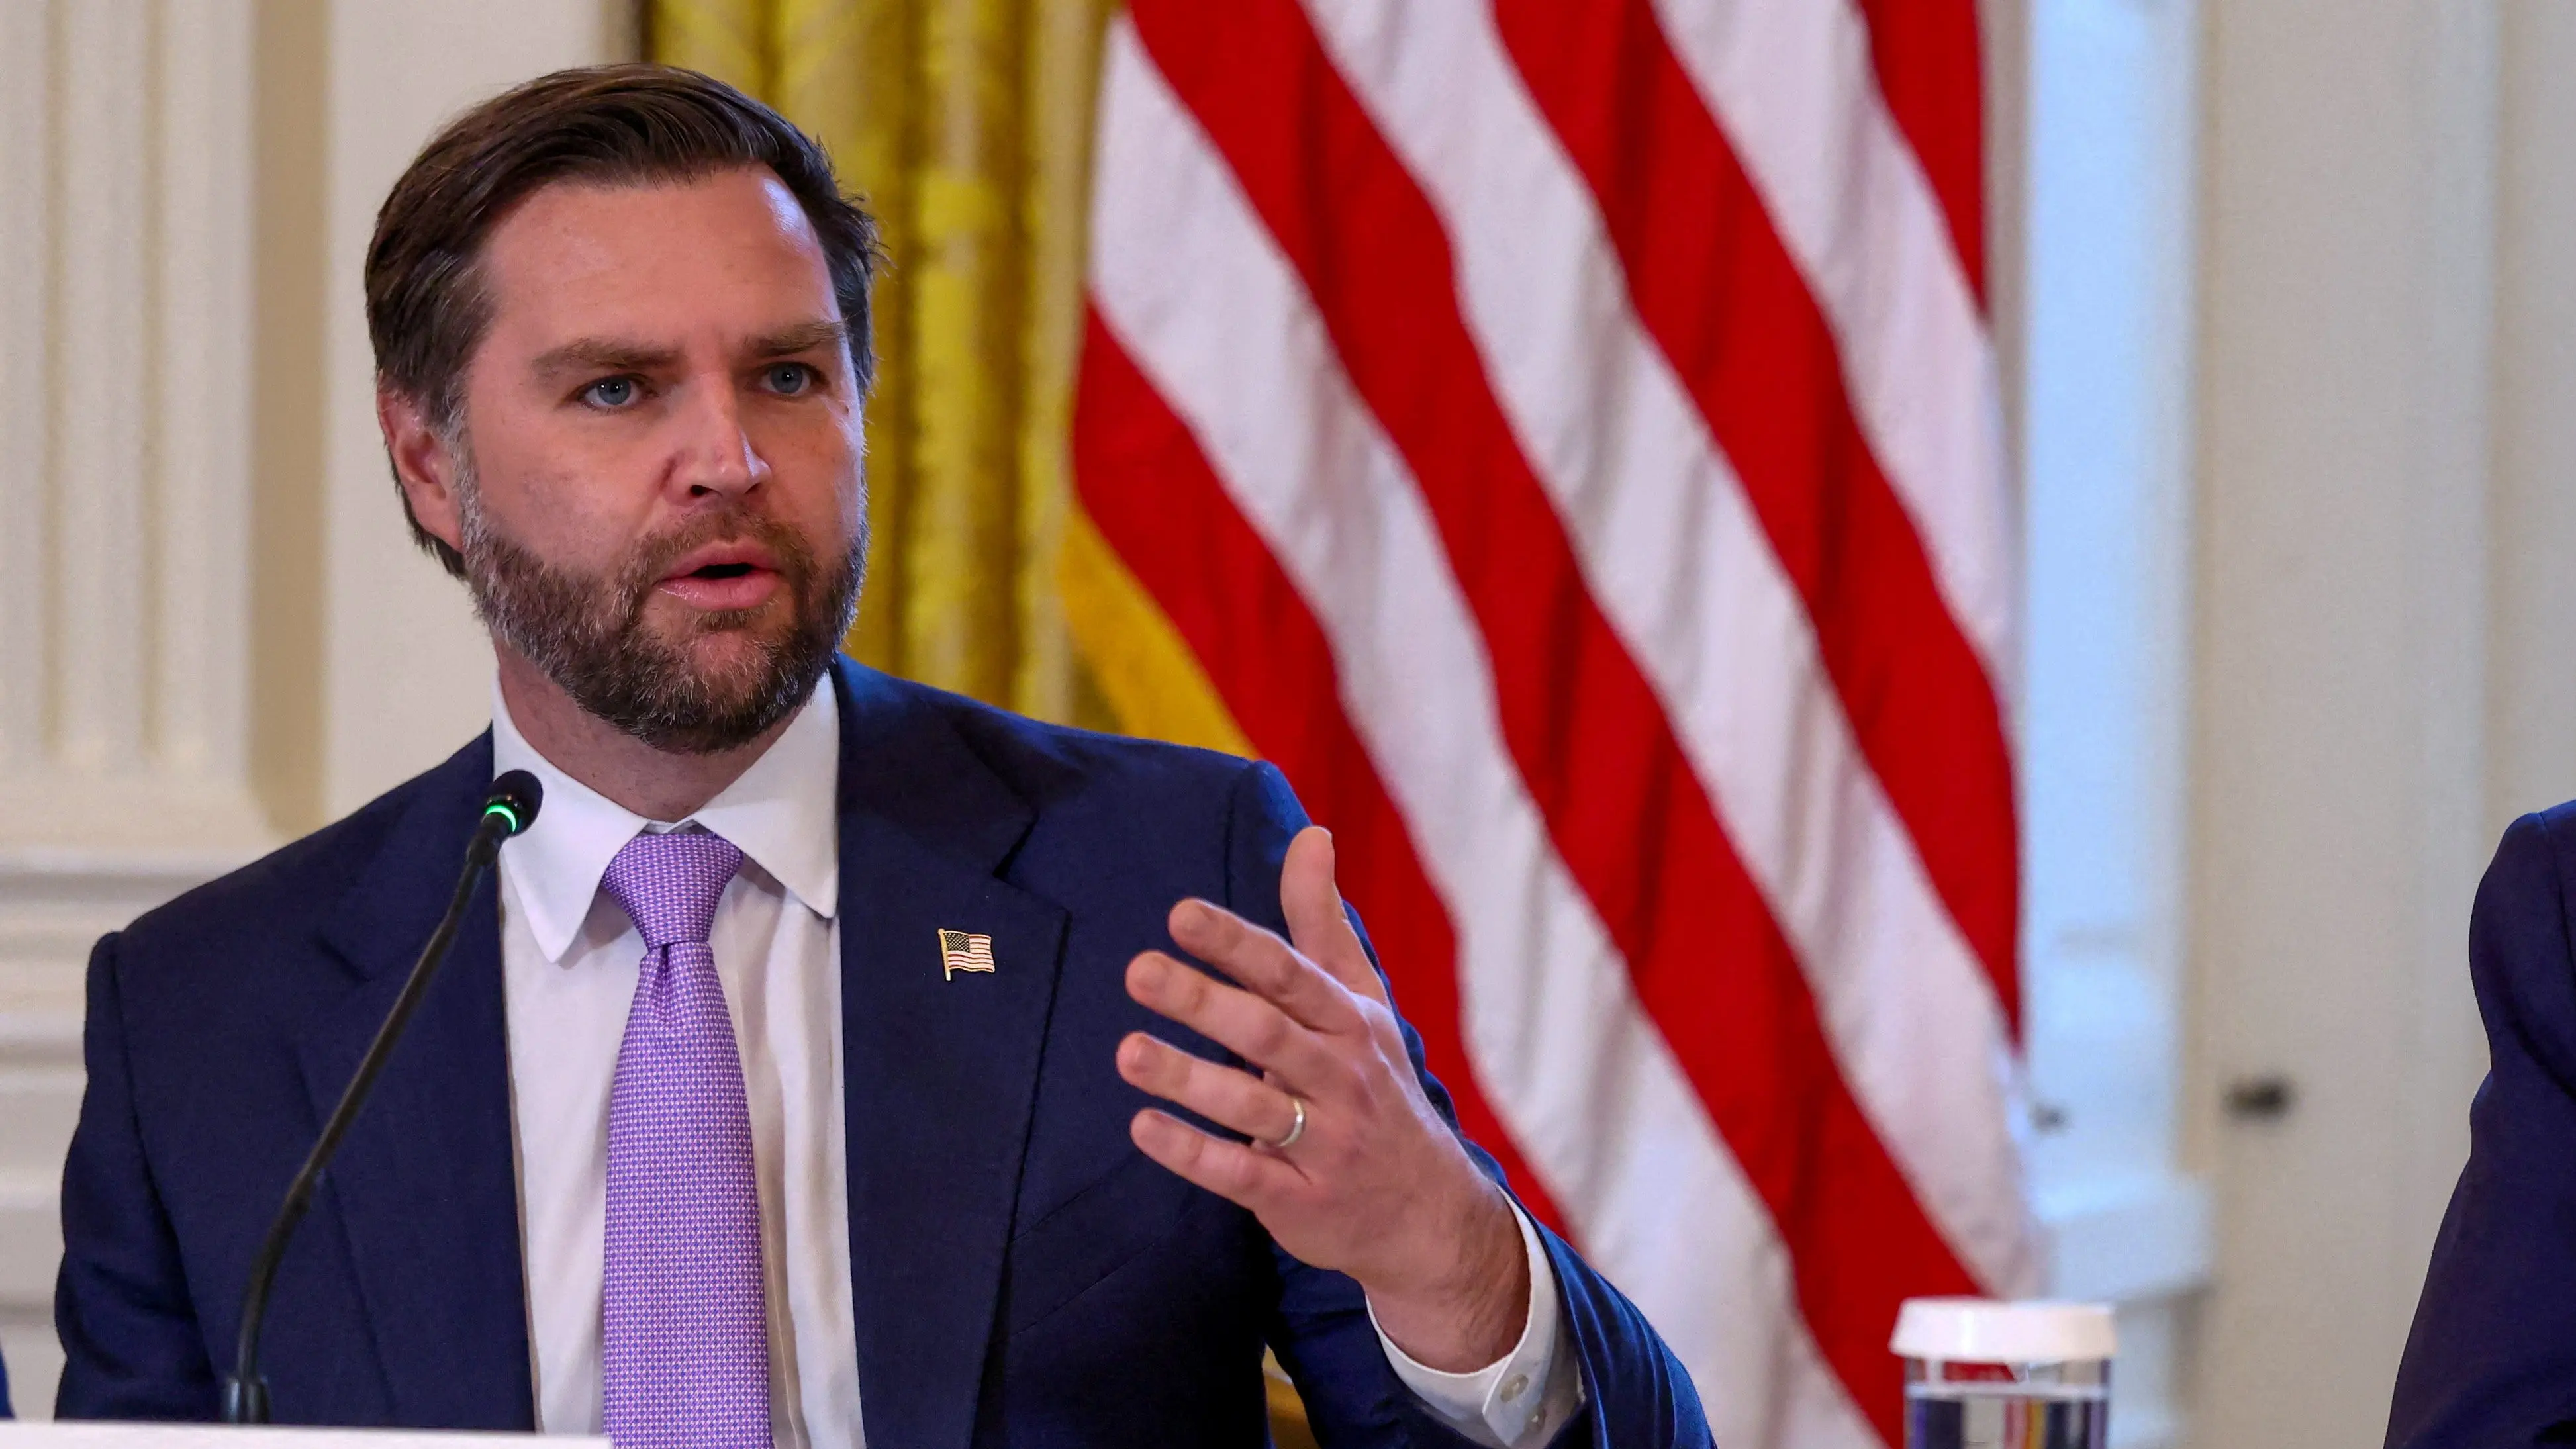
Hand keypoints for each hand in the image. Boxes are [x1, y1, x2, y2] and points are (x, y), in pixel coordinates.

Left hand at [1116, 826, 1529, 1371]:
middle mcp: (1342, 1078)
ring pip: (1253, 1105)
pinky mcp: (1300, 1200)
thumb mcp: (1362, 1004)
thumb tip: (1310, 835)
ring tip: (1128, 1051)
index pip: (1292, 974)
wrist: (1429, 1212)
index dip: (1237, 944)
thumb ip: (1323, 924)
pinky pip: (1242, 1175)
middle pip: (1269, 1032)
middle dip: (1204, 1000)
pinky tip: (1143, 1126)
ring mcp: (1324, 1142)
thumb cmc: (1378, 1088)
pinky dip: (1193, 1152)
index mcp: (1351, 1023)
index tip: (1181, 914)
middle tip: (1139, 970)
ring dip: (1189, 1078)